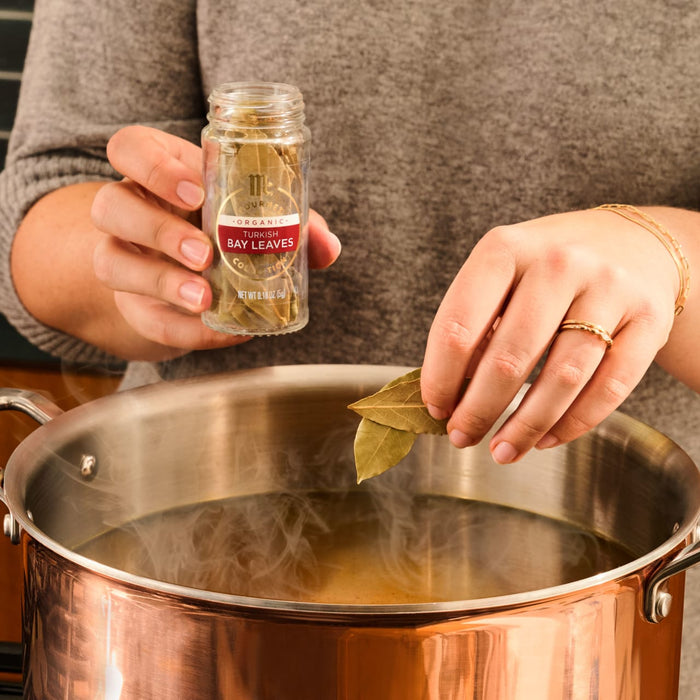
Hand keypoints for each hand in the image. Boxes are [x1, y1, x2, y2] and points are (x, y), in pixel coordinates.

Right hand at [91, 125, 339, 358]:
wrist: (190, 276)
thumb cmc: (223, 228)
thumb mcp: (254, 216)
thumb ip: (292, 225)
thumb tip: (328, 246)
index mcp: (157, 172)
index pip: (129, 149)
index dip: (153, 166)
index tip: (196, 191)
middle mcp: (130, 211)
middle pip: (111, 205)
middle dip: (158, 229)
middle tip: (204, 252)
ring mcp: (123, 258)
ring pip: (110, 262)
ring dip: (159, 280)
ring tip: (203, 296)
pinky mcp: (133, 304)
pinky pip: (144, 317)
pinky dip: (183, 328)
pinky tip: (218, 329)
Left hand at [421, 208, 679, 462]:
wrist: (631, 242)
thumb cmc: (546, 268)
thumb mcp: (501, 274)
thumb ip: (473, 322)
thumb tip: (447, 394)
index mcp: (505, 248)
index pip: (459, 325)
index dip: (441, 377)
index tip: (435, 409)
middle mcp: (559, 263)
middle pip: (509, 358)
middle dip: (478, 410)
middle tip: (462, 437)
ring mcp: (609, 289)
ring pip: (562, 378)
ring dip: (525, 426)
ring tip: (501, 450)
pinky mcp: (649, 319)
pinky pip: (610, 387)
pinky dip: (574, 423)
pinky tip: (546, 439)